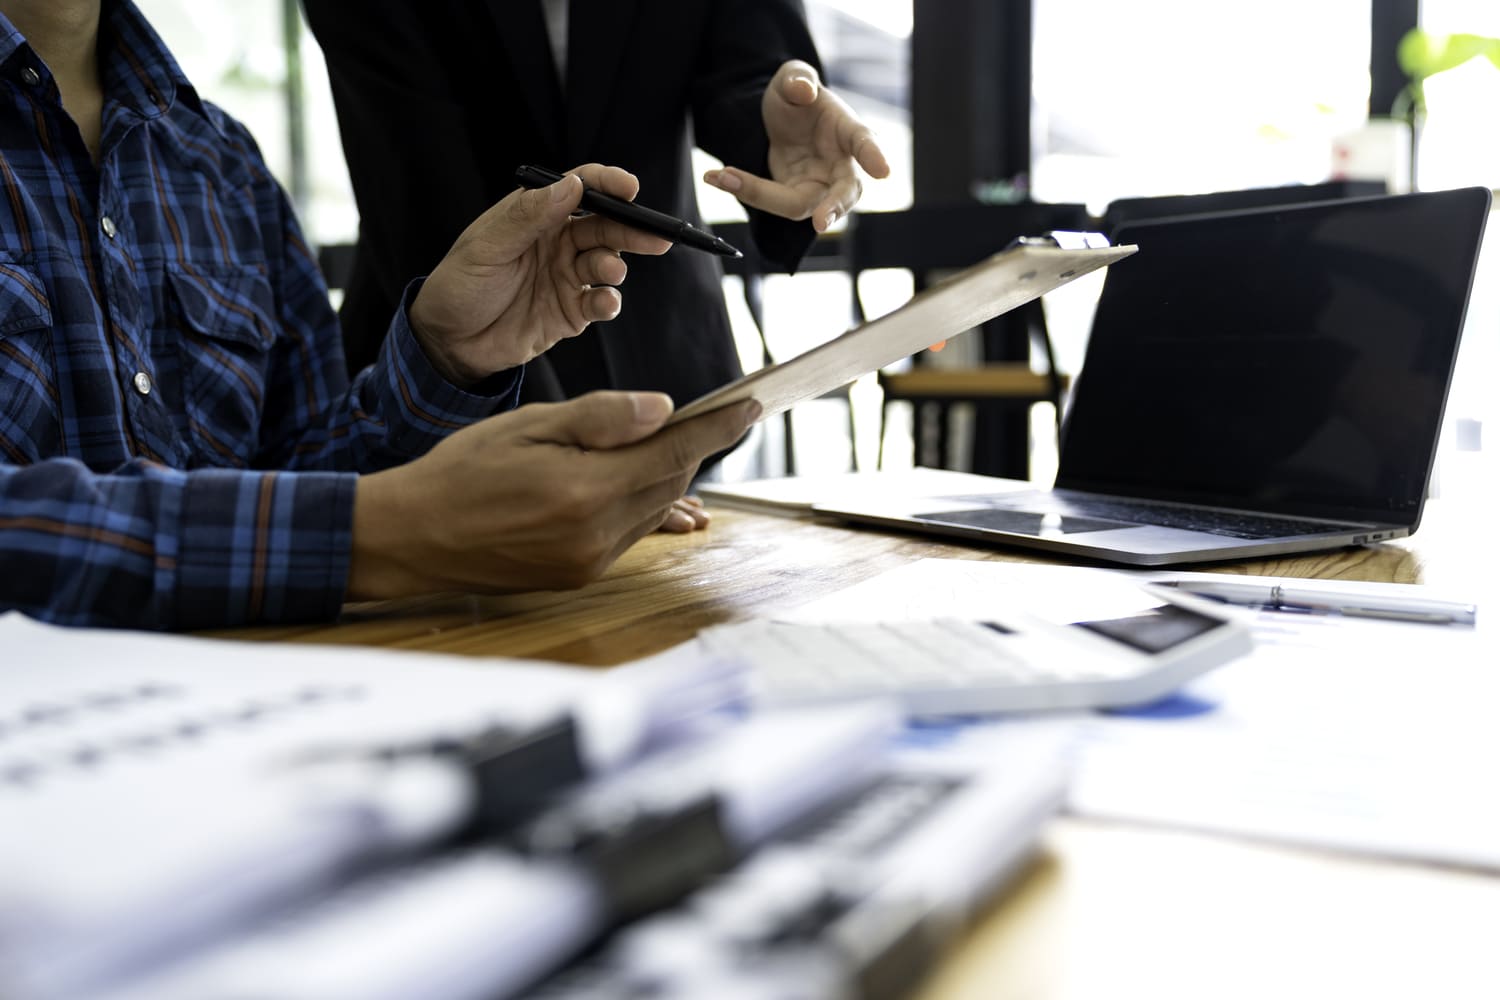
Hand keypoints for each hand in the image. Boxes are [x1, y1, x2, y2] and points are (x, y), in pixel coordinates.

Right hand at [347, 393, 759, 597]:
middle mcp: (597, 534)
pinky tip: (637, 484)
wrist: (416, 536)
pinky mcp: (580, 574)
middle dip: (689, 447)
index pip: (674, 452)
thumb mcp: (531, 425)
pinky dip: (642, 504)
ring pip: (653, 509)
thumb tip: (664, 409)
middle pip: (670, 482)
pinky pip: (630, 532)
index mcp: (586, 490)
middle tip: (704, 416)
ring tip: (664, 444)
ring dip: (666, 476)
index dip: (718, 429)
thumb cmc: (464, 471)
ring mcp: (591, 560)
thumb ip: (601, 418)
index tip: (751, 407)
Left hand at [409, 164, 671, 385]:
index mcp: (535, 215)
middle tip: (653, 236)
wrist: (448, 344)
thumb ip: (529, 215)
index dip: (607, 184)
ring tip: (609, 273)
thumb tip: (571, 184)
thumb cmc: (459, 287)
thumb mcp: (486, 246)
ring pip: (607, 262)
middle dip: (631, 228)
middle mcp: (556, 242)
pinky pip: (600, 303)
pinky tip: (604, 303)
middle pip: (604, 226)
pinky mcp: (570, 312)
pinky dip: (609, 302)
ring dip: (615, 265)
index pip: (580, 189)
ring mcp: (566, 277)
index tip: (629, 188)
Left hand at [703, 60, 890, 232]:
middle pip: (844, 193)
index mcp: (847, 131)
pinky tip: (715, 176)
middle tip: (822, 222)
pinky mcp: (793, 196)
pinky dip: (743, 190)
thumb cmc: (798, 97)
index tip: (883, 171)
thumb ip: (798, 80)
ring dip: (762, 195)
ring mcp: (817, 186)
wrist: (783, 117)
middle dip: (835, 208)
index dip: (874, 155)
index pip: (864, 142)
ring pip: (800, 206)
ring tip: (724, 175)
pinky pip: (771, 201)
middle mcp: (838, 166)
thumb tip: (803, 91)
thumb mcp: (792, 78)